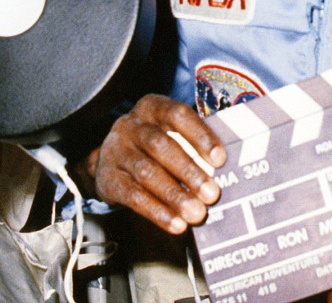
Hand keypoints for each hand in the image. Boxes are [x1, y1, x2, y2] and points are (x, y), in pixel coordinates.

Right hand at [83, 94, 225, 233]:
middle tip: (212, 194)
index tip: (220, 159)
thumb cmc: (154, 145)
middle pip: (160, 145)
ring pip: (147, 173)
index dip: (199, 135)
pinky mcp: (107, 179)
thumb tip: (224, 170)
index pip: (177, 115)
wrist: (111, 159)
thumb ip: (193, 145)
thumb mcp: (170, 133)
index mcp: (152, 107)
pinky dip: (157, 212)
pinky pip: (133, 197)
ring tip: (197, 213)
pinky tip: (176, 223)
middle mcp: (131, 125)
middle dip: (189, 171)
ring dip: (175, 196)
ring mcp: (115, 151)